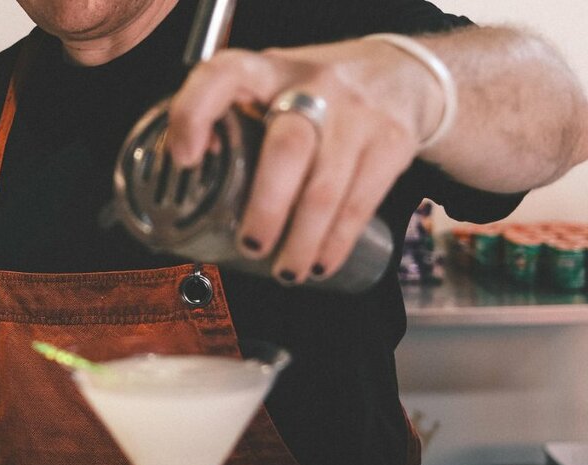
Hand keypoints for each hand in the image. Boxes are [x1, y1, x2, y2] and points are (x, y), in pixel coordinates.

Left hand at [166, 39, 443, 283]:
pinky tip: (321, 263)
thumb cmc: (321, 91)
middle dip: (266, 208)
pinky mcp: (391, 143)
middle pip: (287, 149)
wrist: (403, 75)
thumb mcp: (275, 84)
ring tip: (285, 271)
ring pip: (325, 189)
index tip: (185, 156)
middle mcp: (316, 86)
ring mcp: (358, 115)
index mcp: (271, 70)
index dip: (196, 113)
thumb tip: (187, 171)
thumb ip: (235, 117)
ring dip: (301, 240)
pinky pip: (361, 203)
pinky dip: (337, 242)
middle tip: (251, 245)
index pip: (225, 75)